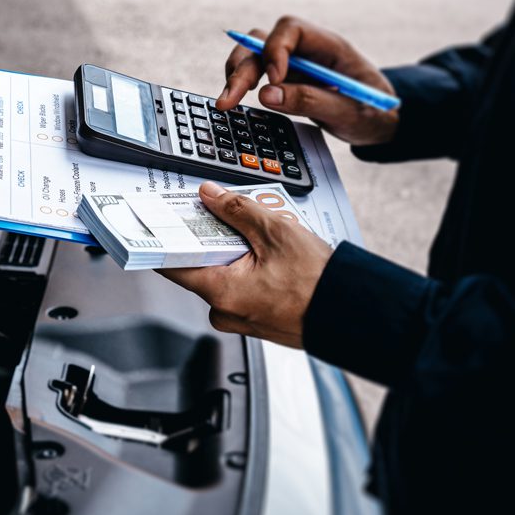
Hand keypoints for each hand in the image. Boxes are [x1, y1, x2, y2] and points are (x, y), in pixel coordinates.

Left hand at [158, 181, 332, 348]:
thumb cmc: (319, 283)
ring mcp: (240, 318)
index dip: (165, 240)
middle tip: (223, 217)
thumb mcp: (276, 233)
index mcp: (220, 291)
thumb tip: (210, 195)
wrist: (352, 313)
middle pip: (199, 267)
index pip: (171, 265)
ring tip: (258, 237)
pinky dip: (248, 270)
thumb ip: (237, 210)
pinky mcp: (255, 319)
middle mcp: (223, 311)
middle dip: (210, 240)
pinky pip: (240, 289)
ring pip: (223, 276)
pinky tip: (269, 257)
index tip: (163, 223)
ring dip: (234, 254)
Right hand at [215, 16, 398, 146]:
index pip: (291, 30)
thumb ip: (311, 102)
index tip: (272, 80)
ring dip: (235, 75)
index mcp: (328, 46)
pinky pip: (253, 75)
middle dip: (242, 68)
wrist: (378, 122)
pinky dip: (239, 86)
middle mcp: (304, 51)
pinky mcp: (282, 81)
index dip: (275, 50)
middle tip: (229, 99)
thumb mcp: (350, 112)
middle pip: (261, 42)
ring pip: (250, 55)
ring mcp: (291, 65)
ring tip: (226, 102)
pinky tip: (235, 104)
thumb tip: (266, 95)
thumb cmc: (372, 112)